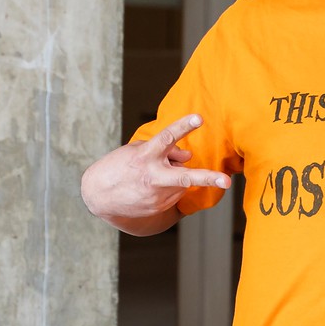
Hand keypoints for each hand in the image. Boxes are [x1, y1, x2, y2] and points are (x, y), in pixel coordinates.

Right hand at [80, 114, 230, 231]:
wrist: (98, 196)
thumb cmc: (120, 166)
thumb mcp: (138, 151)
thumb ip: (166, 150)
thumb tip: (189, 156)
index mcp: (146, 156)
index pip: (167, 138)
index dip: (183, 126)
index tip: (198, 118)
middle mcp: (153, 176)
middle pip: (184, 176)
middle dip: (207, 178)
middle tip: (226, 181)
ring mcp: (156, 194)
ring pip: (182, 182)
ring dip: (177, 176)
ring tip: (156, 174)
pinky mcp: (158, 207)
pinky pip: (175, 193)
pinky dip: (170, 187)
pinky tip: (153, 187)